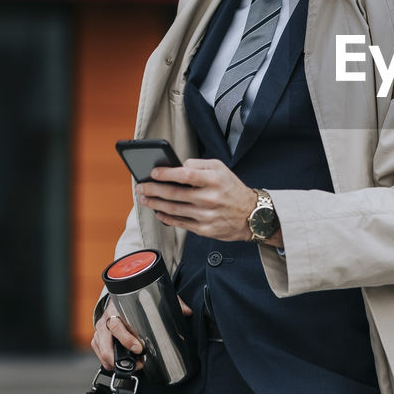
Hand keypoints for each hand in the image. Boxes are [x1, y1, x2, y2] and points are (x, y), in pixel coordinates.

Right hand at [91, 297, 191, 371]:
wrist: (121, 295)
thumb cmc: (136, 299)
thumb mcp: (154, 297)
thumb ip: (170, 303)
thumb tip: (187, 312)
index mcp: (117, 307)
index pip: (117, 325)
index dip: (126, 338)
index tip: (138, 348)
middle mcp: (107, 318)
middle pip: (106, 339)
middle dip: (117, 355)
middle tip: (136, 363)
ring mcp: (101, 328)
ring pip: (100, 346)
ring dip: (111, 360)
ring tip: (129, 367)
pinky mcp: (99, 336)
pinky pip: (97, 349)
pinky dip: (105, 360)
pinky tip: (115, 365)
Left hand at [136, 159, 262, 242]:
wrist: (252, 215)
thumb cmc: (233, 189)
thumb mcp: (221, 169)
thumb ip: (200, 164)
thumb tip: (179, 166)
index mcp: (214, 180)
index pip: (185, 174)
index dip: (166, 173)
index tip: (153, 173)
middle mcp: (210, 198)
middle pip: (174, 193)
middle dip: (153, 190)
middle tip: (141, 187)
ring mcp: (206, 215)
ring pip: (174, 209)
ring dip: (156, 203)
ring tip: (145, 199)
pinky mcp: (204, 229)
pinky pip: (180, 223)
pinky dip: (166, 217)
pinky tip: (159, 212)